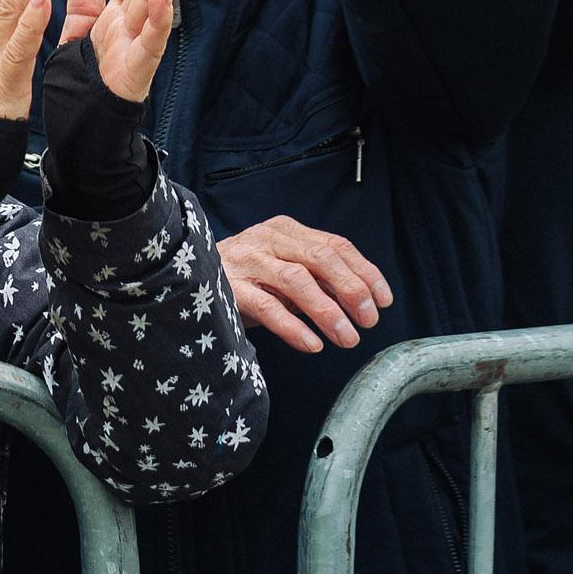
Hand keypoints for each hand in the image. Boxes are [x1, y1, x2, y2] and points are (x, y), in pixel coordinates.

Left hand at [57, 0, 187, 103]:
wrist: (83, 138)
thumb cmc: (83, 90)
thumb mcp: (78, 40)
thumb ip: (85, 8)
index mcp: (116, 17)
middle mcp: (131, 28)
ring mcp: (136, 49)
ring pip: (153, 3)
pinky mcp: (135, 74)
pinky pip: (148, 45)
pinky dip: (158, 20)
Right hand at [217, 215, 392, 351]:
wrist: (188, 277)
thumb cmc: (247, 278)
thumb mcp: (284, 270)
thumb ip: (317, 278)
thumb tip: (362, 301)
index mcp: (286, 230)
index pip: (335, 246)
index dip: (365, 272)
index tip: (384, 300)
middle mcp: (267, 239)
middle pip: (320, 258)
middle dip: (351, 290)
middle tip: (369, 320)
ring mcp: (247, 261)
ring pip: (296, 280)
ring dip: (327, 311)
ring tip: (347, 338)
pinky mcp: (229, 286)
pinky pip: (266, 306)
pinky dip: (292, 326)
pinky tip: (311, 344)